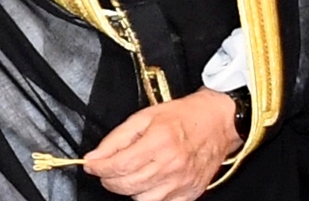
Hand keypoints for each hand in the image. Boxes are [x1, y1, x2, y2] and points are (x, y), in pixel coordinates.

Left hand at [82, 87, 241, 200]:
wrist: (218, 122)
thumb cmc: (184, 116)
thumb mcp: (146, 116)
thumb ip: (118, 137)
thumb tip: (95, 155)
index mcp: (159, 141)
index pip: (119, 165)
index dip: (99, 167)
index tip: (91, 165)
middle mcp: (171, 165)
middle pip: (126, 185)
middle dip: (109, 179)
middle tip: (107, 169)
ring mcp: (181, 183)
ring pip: (140, 200)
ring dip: (129, 189)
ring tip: (132, 173)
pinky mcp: (189, 194)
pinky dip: (148, 196)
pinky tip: (150, 181)